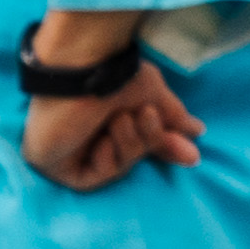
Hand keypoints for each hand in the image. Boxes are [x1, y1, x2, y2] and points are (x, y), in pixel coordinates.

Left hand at [25, 58, 205, 192]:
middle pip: (132, 158)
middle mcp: (84, 134)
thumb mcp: (154, 97)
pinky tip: (100, 137)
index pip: (139, 143)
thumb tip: (196, 132)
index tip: (192, 154)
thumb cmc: (114, 74)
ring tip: (118, 117)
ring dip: (129, 142)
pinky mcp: (53, 166)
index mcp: (104, 117)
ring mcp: (67, 152)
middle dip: (149, 140)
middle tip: (147, 114)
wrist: (85, 69)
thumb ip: (172, 118)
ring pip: (117, 169)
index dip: (164, 147)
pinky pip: (94, 178)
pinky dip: (108, 158)